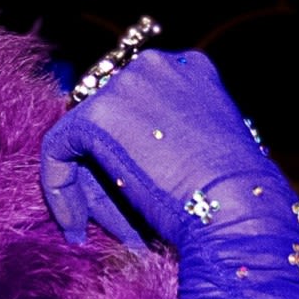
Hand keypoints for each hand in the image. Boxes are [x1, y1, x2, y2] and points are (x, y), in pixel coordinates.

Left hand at [41, 50, 285, 250]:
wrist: (240, 211)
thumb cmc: (235, 199)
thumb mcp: (203, 156)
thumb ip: (164, 143)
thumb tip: (118, 165)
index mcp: (191, 71)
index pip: (135, 106)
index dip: (128, 155)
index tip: (131, 197)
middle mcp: (157, 65)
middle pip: (107, 120)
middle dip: (104, 175)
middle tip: (114, 224)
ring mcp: (126, 84)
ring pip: (83, 138)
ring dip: (90, 189)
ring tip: (106, 232)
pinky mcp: (96, 114)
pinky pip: (58, 149)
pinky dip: (59, 188)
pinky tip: (74, 225)